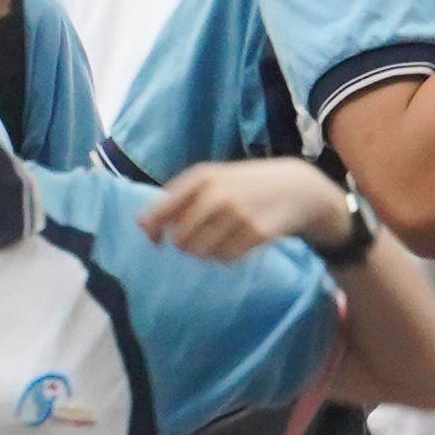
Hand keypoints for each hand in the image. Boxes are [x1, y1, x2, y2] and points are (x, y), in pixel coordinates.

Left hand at [139, 159, 362, 264]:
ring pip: (201, 252)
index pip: (162, 210)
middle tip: (197, 239)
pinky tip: (236, 242)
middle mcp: (216, 194)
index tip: (154, 240)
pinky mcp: (256, 234)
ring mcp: (237, 215)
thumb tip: (139, 224)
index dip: (153, 230)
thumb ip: (176, 198)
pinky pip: (225, 258)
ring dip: (204, 252)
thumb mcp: (212, 179)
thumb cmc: (245, 184)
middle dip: (184, 244)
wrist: (296, 187)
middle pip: (180, 239)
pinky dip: (225, 256)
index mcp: (201, 177)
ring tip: (218, 239)